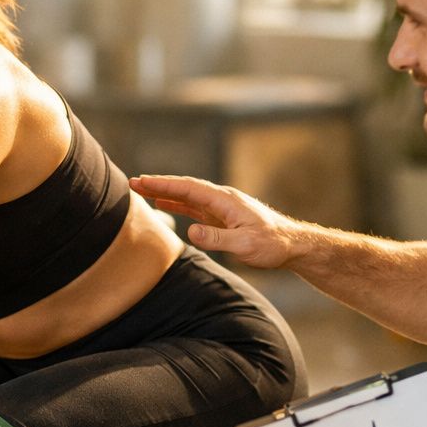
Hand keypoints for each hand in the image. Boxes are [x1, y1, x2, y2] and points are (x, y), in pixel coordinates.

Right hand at [129, 174, 295, 268]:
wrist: (293, 245)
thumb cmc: (272, 245)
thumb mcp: (244, 245)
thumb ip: (217, 238)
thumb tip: (189, 230)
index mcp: (225, 200)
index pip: (189, 188)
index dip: (164, 185)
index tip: (142, 181)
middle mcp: (222, 199)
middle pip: (185, 188)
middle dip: (159, 184)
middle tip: (133, 183)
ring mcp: (221, 207)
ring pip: (188, 196)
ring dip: (165, 193)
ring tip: (141, 190)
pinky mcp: (222, 217)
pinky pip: (194, 207)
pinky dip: (177, 204)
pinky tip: (165, 205)